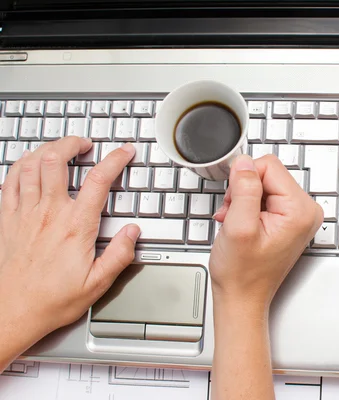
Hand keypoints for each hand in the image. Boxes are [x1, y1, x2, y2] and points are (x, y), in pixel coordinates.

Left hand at [0, 137, 139, 369]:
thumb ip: (119, 255)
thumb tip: (133, 232)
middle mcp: (48, 214)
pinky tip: (28, 164)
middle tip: (85, 144)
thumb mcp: (97, 284)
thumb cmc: (51, 300)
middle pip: (57, 160)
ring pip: (31, 164)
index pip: (99, 181)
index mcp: (75, 227)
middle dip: (73, 143)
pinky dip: (20, 165)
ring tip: (60, 148)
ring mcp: (24, 214)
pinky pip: (10, 181)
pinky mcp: (7, 220)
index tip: (125, 152)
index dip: (115, 160)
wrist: (10, 313)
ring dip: (47, 149)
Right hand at [211, 154, 322, 309]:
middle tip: (236, 217)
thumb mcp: (238, 227)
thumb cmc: (243, 274)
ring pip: (263, 184)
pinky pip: (265, 196)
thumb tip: (245, 162)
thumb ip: (244, 189)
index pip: (269, 166)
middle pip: (267, 174)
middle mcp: (306, 210)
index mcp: (300, 210)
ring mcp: (298, 215)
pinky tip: (242, 225)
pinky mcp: (289, 219)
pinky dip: (248, 207)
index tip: (237, 204)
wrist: (243, 297)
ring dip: (244, 200)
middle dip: (244, 192)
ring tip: (238, 224)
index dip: (245, 181)